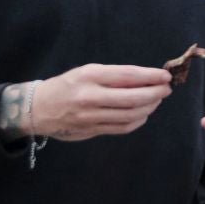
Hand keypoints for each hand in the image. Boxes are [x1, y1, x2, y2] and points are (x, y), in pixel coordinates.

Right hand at [27, 64, 173, 139]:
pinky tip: (143, 114)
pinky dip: (138, 121)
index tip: (166, 76)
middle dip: (155, 93)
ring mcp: (90, 116)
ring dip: (149, 108)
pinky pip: (122, 128)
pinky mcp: (91, 131)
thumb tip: (146, 79)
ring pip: (130, 115)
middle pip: (132, 98)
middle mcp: (90, 96)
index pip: (128, 75)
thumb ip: (114, 76)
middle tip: (166, 89)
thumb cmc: (67, 85)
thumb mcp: (87, 72)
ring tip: (156, 100)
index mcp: (90, 75)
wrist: (38, 108)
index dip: (151, 76)